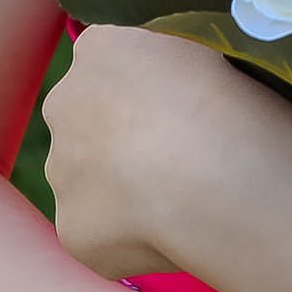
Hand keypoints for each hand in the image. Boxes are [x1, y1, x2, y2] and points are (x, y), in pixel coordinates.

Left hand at [40, 18, 234, 283]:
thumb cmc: (228, 103)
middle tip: (175, 161)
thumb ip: (169, 68)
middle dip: (117, 141)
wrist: (217, 177)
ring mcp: (62, 171)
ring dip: (120, 192)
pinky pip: (100, 234)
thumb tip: (173, 93)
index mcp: (100, 50)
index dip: (141, 91)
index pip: (106, 63)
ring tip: (182, 204)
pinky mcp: (72, 229)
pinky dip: (130, 240)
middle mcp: (65, 105)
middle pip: (84, 123)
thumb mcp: (203, 53)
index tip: (175, 111)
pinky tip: (174, 236)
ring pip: (86, 182)